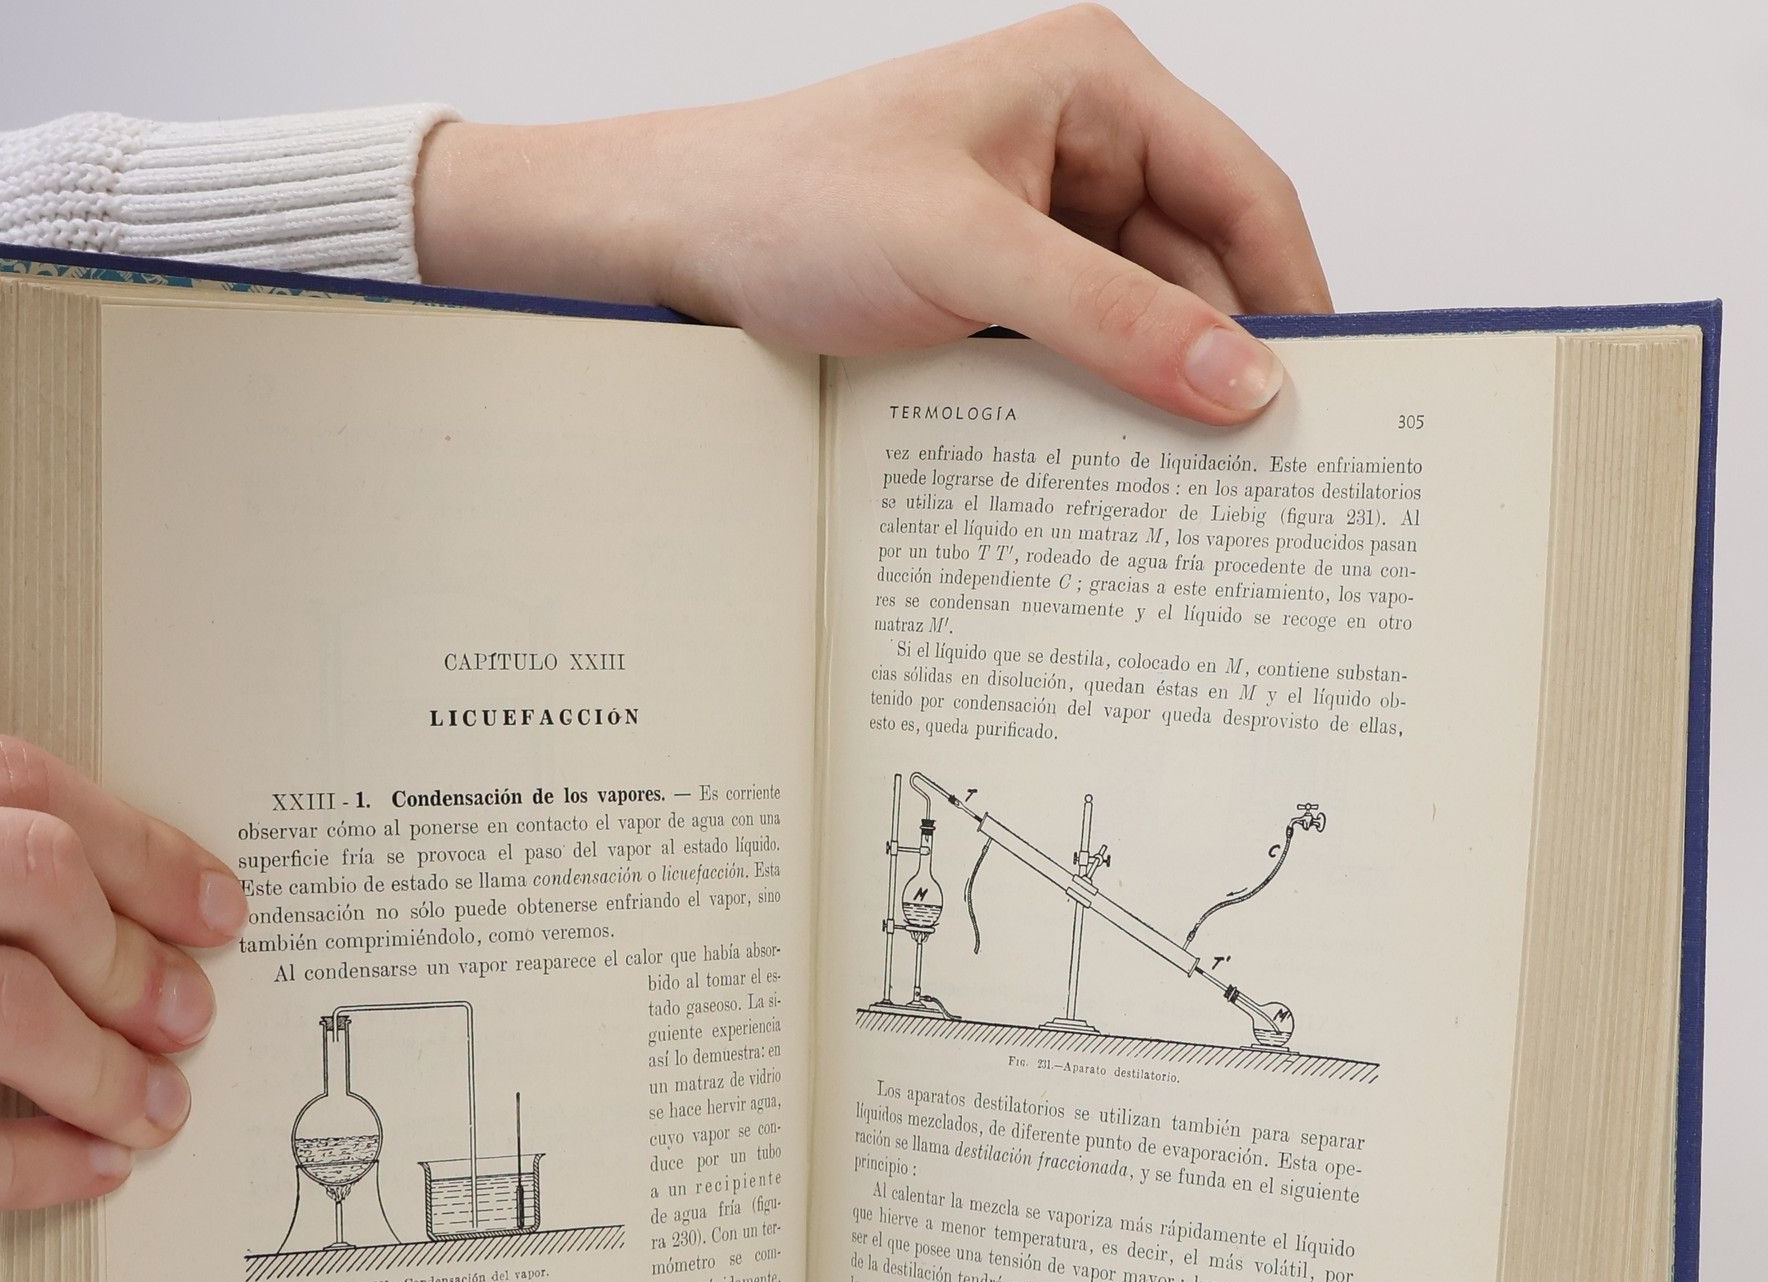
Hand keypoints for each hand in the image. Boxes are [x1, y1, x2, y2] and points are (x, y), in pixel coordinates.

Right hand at [0, 720, 247, 1209]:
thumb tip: (109, 910)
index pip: (9, 784)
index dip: (141, 850)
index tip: (216, 906)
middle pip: (28, 878)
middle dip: (135, 957)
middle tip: (191, 1014)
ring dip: (106, 1067)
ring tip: (157, 1104)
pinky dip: (24, 1164)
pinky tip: (83, 1166)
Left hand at [416, 6, 1329, 423]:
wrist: (672, 245)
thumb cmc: (791, 202)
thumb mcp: (966, 255)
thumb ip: (1111, 318)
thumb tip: (1241, 379)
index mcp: (1094, 85)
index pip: (1242, 190)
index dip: (1292, 294)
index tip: (1322, 396)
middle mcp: (1079, 144)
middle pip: (1202, 263)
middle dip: (1226, 357)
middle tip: (1263, 468)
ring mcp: (1038, 220)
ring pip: (1143, 316)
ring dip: (1159, 391)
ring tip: (1190, 483)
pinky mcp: (996, 288)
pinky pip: (1081, 348)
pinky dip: (1098, 400)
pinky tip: (1109, 462)